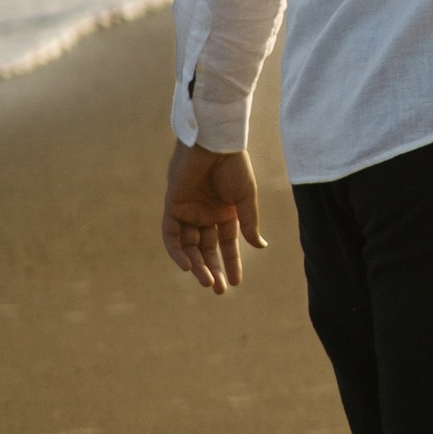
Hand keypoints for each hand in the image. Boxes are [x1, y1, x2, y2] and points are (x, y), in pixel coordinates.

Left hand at [164, 140, 263, 293]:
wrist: (215, 144)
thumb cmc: (234, 167)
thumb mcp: (245, 199)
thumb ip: (249, 224)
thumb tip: (260, 247)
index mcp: (225, 213)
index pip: (227, 245)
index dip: (232, 263)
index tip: (236, 283)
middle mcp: (206, 215)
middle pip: (207, 250)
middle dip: (213, 270)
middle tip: (219, 290)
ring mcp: (189, 212)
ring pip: (190, 246)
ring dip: (197, 265)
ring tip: (207, 281)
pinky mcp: (173, 206)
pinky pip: (172, 235)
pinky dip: (177, 251)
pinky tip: (188, 266)